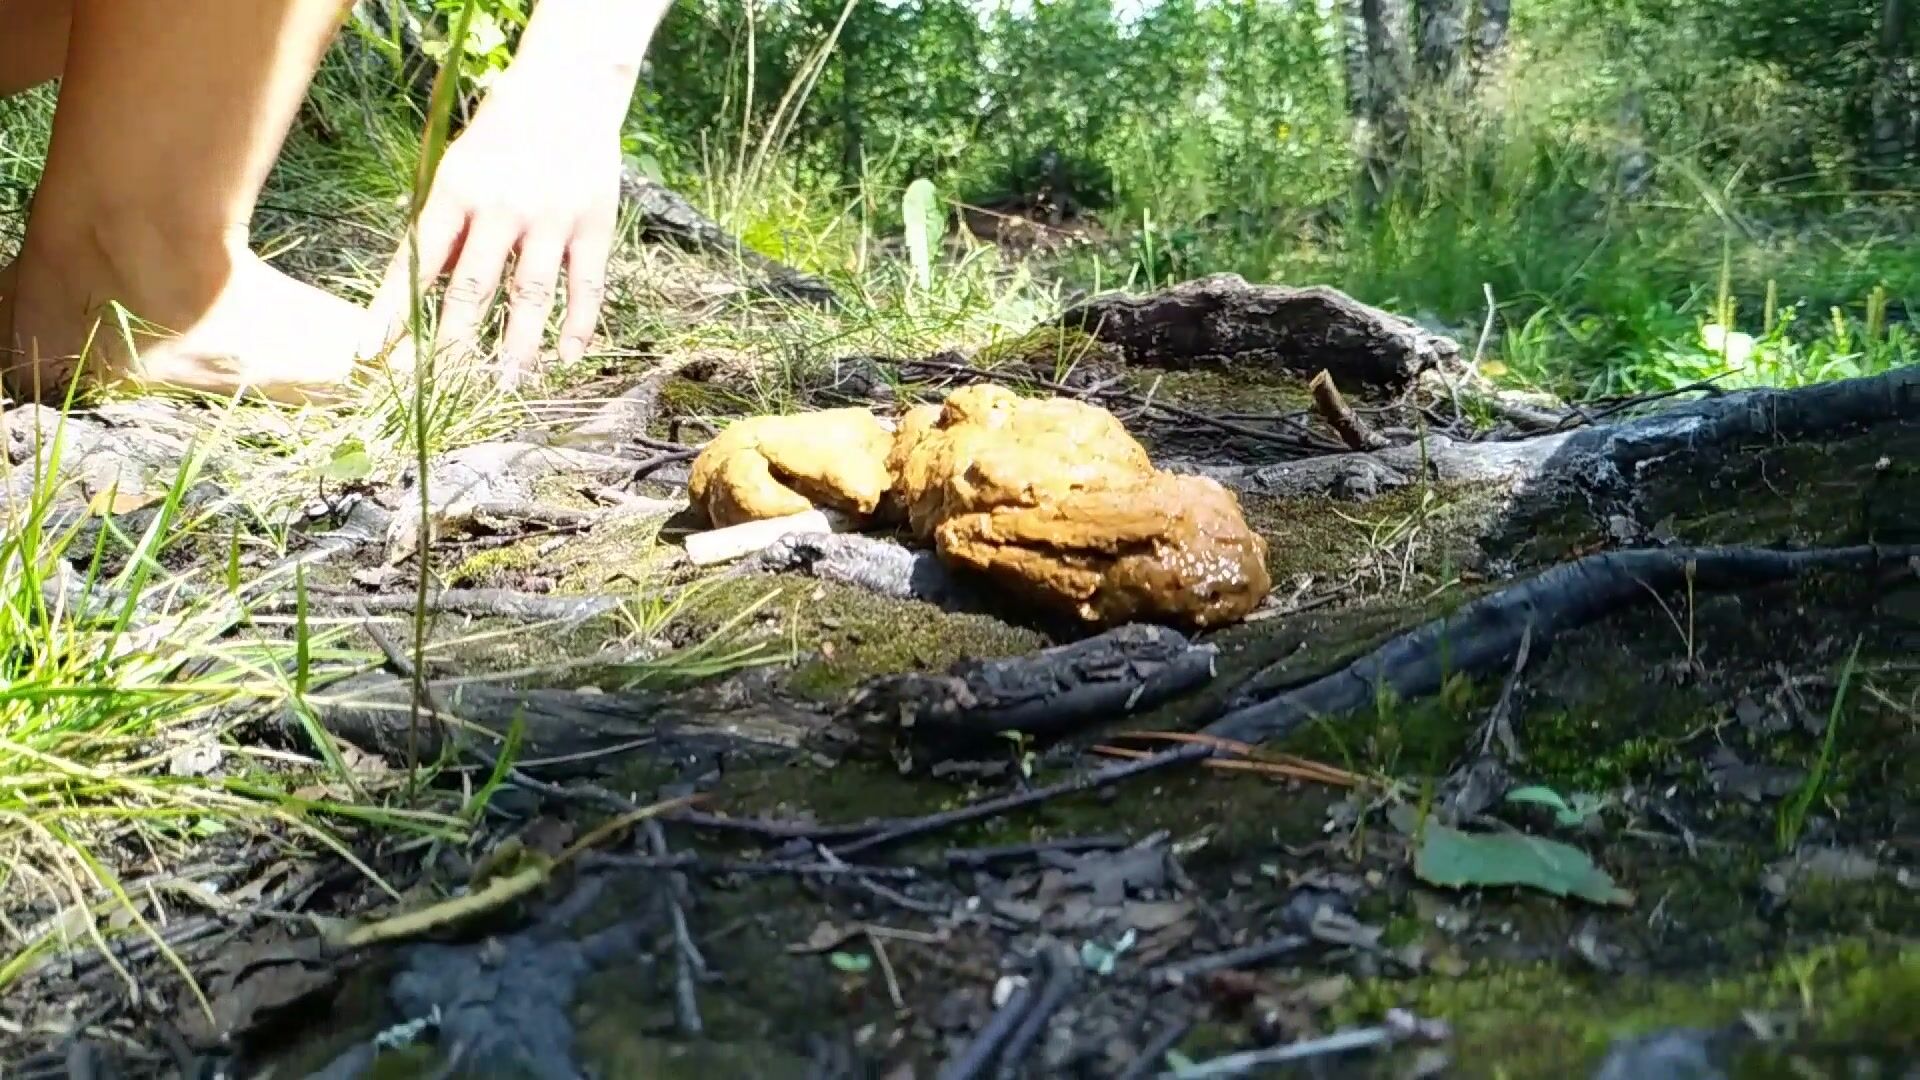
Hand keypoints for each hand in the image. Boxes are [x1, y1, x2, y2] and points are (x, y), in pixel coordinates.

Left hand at [370, 69, 624, 386]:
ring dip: (518, 346)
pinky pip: (586, 287)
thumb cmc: (500, 137)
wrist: (568, 90)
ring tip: (507, 384)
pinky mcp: (593, 226)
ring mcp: (551, 220)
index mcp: (456, 191)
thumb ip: (445, 227)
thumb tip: (418, 293)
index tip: (371, 354)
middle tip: (440, 390)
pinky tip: (566, 357)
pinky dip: (577, 325)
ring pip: (531, 296)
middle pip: (473, 288)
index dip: (392, 310)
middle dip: (454, 344)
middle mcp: (502, 208)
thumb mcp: (458, 170)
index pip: (416, 262)